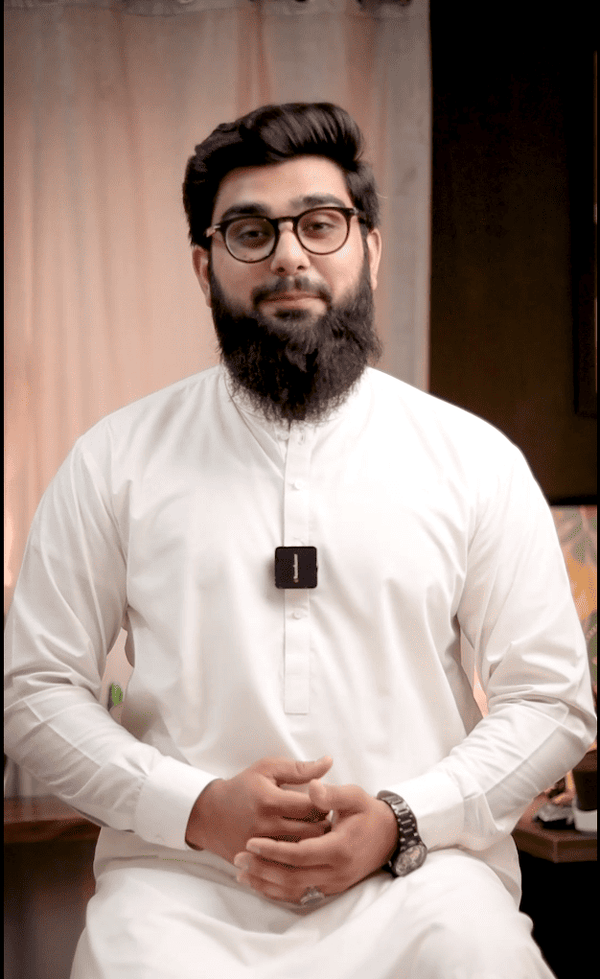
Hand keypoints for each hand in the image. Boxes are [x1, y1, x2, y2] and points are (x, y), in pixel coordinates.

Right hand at [185, 756, 332, 863]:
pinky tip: (302, 850)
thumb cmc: (243, 787)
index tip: (325, 802)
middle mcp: (267, 827)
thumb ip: (300, 768)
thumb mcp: (268, 769)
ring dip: (315, 844)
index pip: (313, 807)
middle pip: (312, 833)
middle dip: (324, 826)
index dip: (325, 805)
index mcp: (271, 801)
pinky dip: (300, 861)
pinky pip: (288, 868)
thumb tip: (329, 762)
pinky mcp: (258, 863)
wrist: (210, 815)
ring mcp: (262, 849)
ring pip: (303, 853)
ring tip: (316, 834)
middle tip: (326, 820)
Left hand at [233, 779, 398, 903]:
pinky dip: (278, 892)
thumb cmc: (368, 812)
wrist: (389, 836)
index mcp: (339, 848)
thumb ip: (331, 794)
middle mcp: (336, 871)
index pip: (299, 854)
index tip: (251, 842)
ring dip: (266, 883)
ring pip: (294, 890)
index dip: (274, 850)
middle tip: (239, 858)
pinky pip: (301, 895)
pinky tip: (261, 884)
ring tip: (242, 872)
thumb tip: (312, 787)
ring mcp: (334, 883)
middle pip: (292, 876)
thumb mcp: (354, 796)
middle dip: (263, 868)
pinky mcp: (331, 888)